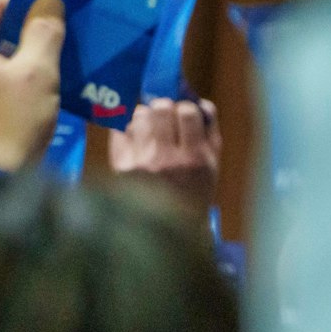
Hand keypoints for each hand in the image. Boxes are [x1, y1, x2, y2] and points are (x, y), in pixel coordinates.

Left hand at [108, 97, 221, 216]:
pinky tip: (135, 140)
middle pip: (161, 108)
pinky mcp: (119, 165)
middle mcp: (166, 159)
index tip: (185, 117)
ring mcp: (140, 161)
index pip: (187, 112)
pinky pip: (120, 128)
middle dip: (164, 110)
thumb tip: (201, 102)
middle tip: (165, 121)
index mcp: (195, 160)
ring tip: (150, 131)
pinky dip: (127, 129)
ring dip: (146, 118)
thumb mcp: (211, 168)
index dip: (186, 109)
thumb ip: (210, 133)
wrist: (165, 229)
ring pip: (139, 115)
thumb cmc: (193, 194)